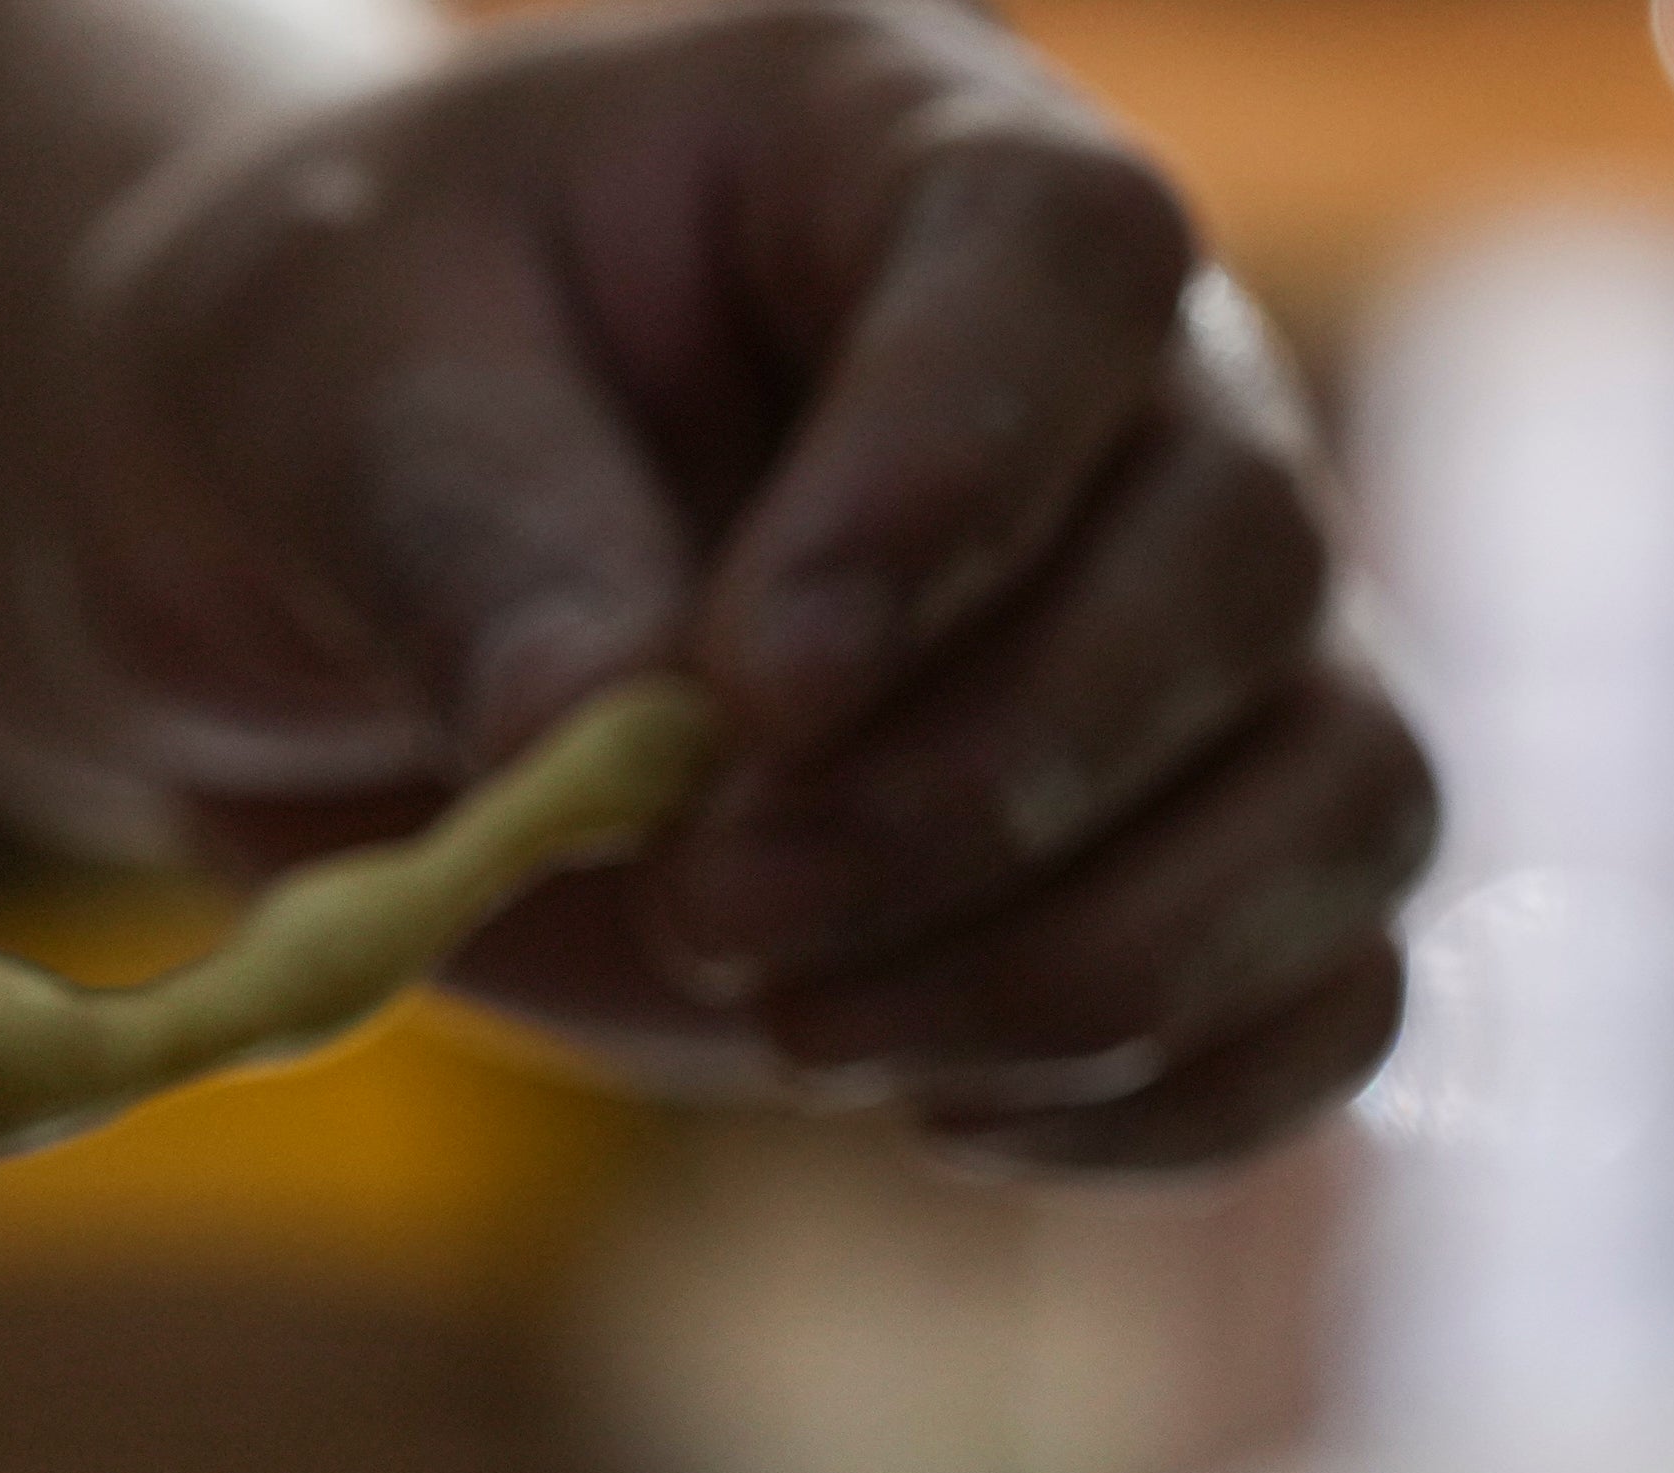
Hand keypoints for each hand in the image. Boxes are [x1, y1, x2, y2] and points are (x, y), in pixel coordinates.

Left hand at [64, 0, 1431, 1174]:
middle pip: (1246, 564)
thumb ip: (475, 538)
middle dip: (986, 791)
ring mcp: (1224, 646)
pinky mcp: (1220, 872)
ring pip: (1345, 804)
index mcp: (932, 158)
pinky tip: (939, 1112)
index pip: (1074, 262)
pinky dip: (1166, 1099)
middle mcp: (1154, 387)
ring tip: (802, 1027)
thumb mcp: (328, 387)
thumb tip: (609, 752)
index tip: (757, 690)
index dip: (956, 476)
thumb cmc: (361, 397)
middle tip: (712, 904)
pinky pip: (1333, 1004)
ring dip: (1090, 969)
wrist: (371, 564)